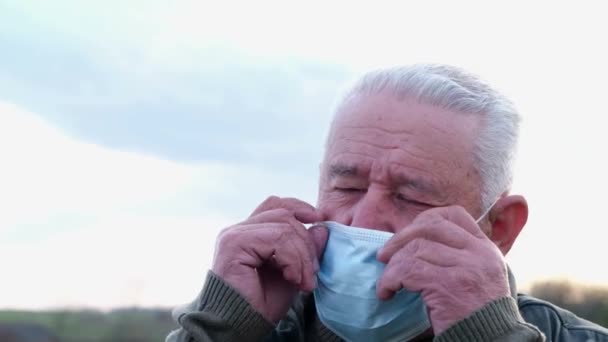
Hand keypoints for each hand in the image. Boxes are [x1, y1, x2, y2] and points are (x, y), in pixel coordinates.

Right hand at [212, 196, 327, 322]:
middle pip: (283, 214)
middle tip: (312, 274)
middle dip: (306, 243)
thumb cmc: (261, 304)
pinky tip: (291, 278)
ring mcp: (234, 235)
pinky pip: (276, 239)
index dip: (299, 208)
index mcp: (249, 233)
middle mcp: (237, 230)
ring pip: (283, 226)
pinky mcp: (234, 243)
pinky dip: (292, 259)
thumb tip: (322, 227)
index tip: (320, 220)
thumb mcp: (293, 273)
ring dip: (301, 255)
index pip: (275, 206)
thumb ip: (305, 250)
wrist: (240, 326)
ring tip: (303, 281)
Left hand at [376, 205, 508, 334]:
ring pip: (415, 249)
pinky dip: (390, 280)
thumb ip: (455, 256)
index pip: (454, 214)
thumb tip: (411, 242)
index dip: (425, 219)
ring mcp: (466, 267)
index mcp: (485, 249)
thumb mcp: (476, 276)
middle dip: (400, 238)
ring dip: (392, 266)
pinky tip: (387, 292)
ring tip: (387, 282)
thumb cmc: (474, 314)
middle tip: (384, 255)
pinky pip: (408, 271)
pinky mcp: (448, 285)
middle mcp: (478, 253)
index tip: (409, 235)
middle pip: (430, 226)